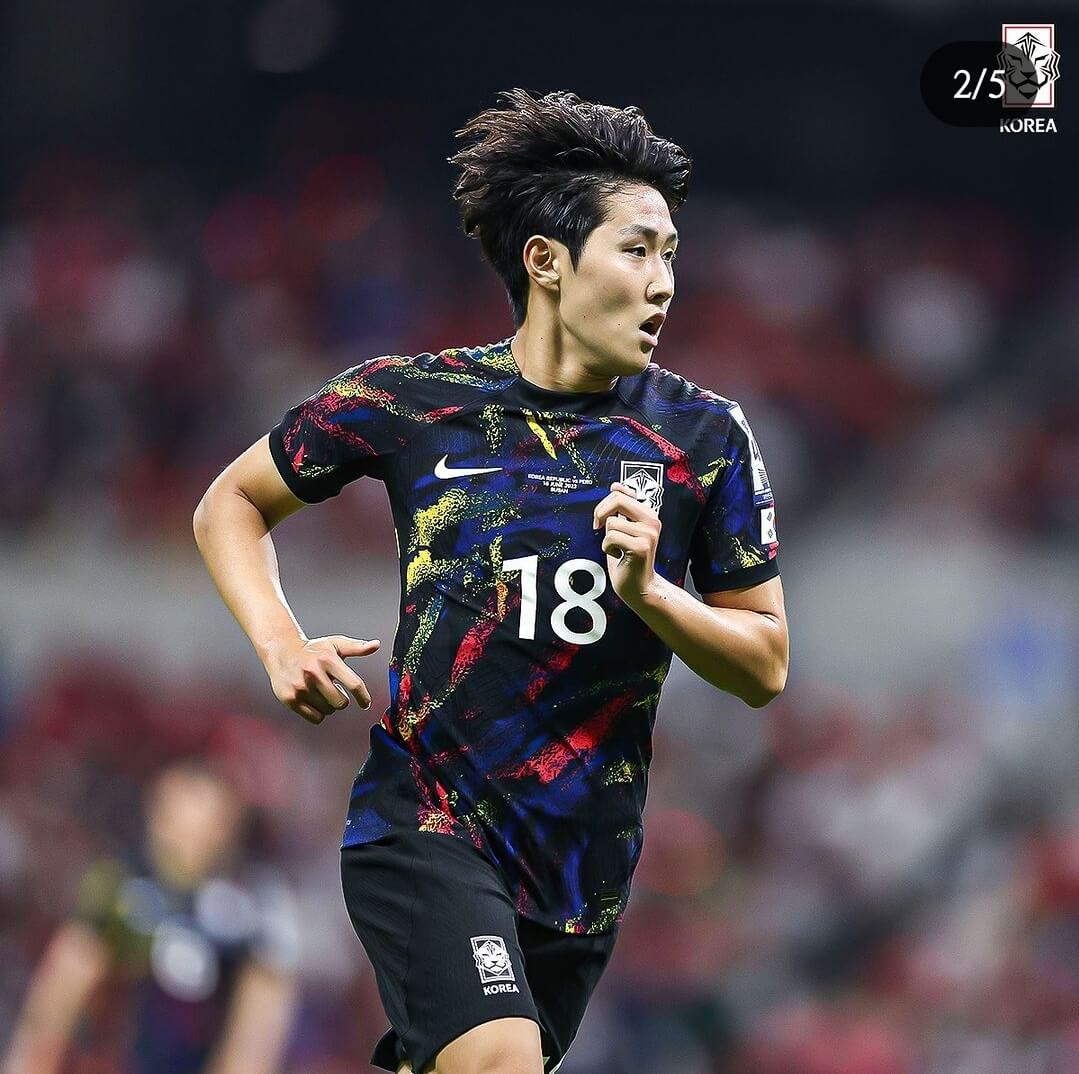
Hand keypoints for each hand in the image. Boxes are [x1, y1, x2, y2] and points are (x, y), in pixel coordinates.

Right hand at [263, 635, 380, 724]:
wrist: (281, 651)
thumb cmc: (313, 650)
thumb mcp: (335, 644)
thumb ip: (356, 647)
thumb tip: (376, 644)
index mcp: (328, 659)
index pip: (354, 683)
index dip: (363, 697)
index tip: (365, 703)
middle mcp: (313, 673)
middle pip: (341, 703)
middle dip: (341, 700)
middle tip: (334, 691)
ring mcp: (300, 687)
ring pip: (328, 711)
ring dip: (328, 705)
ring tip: (320, 692)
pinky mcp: (290, 699)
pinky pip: (315, 718)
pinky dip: (318, 713)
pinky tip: (313, 700)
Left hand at [593, 481, 660, 605]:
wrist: (639, 587)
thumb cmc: (628, 559)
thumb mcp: (624, 528)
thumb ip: (622, 509)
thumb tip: (617, 485)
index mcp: (648, 514)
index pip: (623, 492)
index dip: (607, 501)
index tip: (603, 515)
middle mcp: (652, 521)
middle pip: (618, 500)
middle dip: (601, 513)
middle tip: (598, 527)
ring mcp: (648, 534)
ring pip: (612, 523)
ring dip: (607, 538)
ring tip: (617, 548)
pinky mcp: (641, 547)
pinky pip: (611, 538)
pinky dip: (607, 548)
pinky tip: (619, 556)